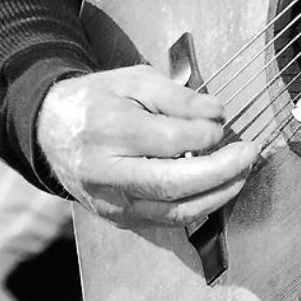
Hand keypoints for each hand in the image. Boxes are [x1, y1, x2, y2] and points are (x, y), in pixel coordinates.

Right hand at [36, 67, 258, 228]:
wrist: (50, 131)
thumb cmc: (98, 100)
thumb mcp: (134, 79)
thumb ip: (177, 96)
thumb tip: (216, 113)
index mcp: (108, 131)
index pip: (169, 141)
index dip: (205, 133)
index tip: (222, 120)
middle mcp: (106, 174)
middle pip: (172, 185)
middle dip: (220, 172)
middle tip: (250, 153)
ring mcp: (110, 203)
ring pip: (172, 213)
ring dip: (217, 195)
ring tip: (243, 173)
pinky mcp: (117, 219)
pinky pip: (165, 221)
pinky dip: (197, 206)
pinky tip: (218, 188)